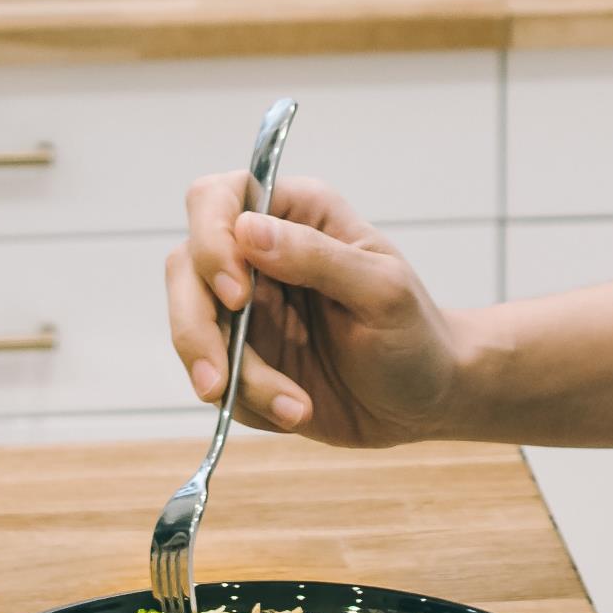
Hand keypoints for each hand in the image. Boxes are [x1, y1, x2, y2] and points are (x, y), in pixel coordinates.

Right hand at [163, 171, 467, 447]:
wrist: (427, 402)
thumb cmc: (416, 335)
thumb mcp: (382, 291)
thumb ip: (318, 257)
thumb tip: (248, 230)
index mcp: (297, 214)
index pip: (217, 200)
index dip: (212, 241)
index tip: (238, 295)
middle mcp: (259, 254)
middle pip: (185, 267)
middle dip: (195, 327)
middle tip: (219, 382)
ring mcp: (245, 309)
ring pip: (192, 329)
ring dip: (233, 377)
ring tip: (296, 409)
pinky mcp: (242, 357)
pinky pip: (216, 377)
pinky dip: (250, 402)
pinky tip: (298, 412)